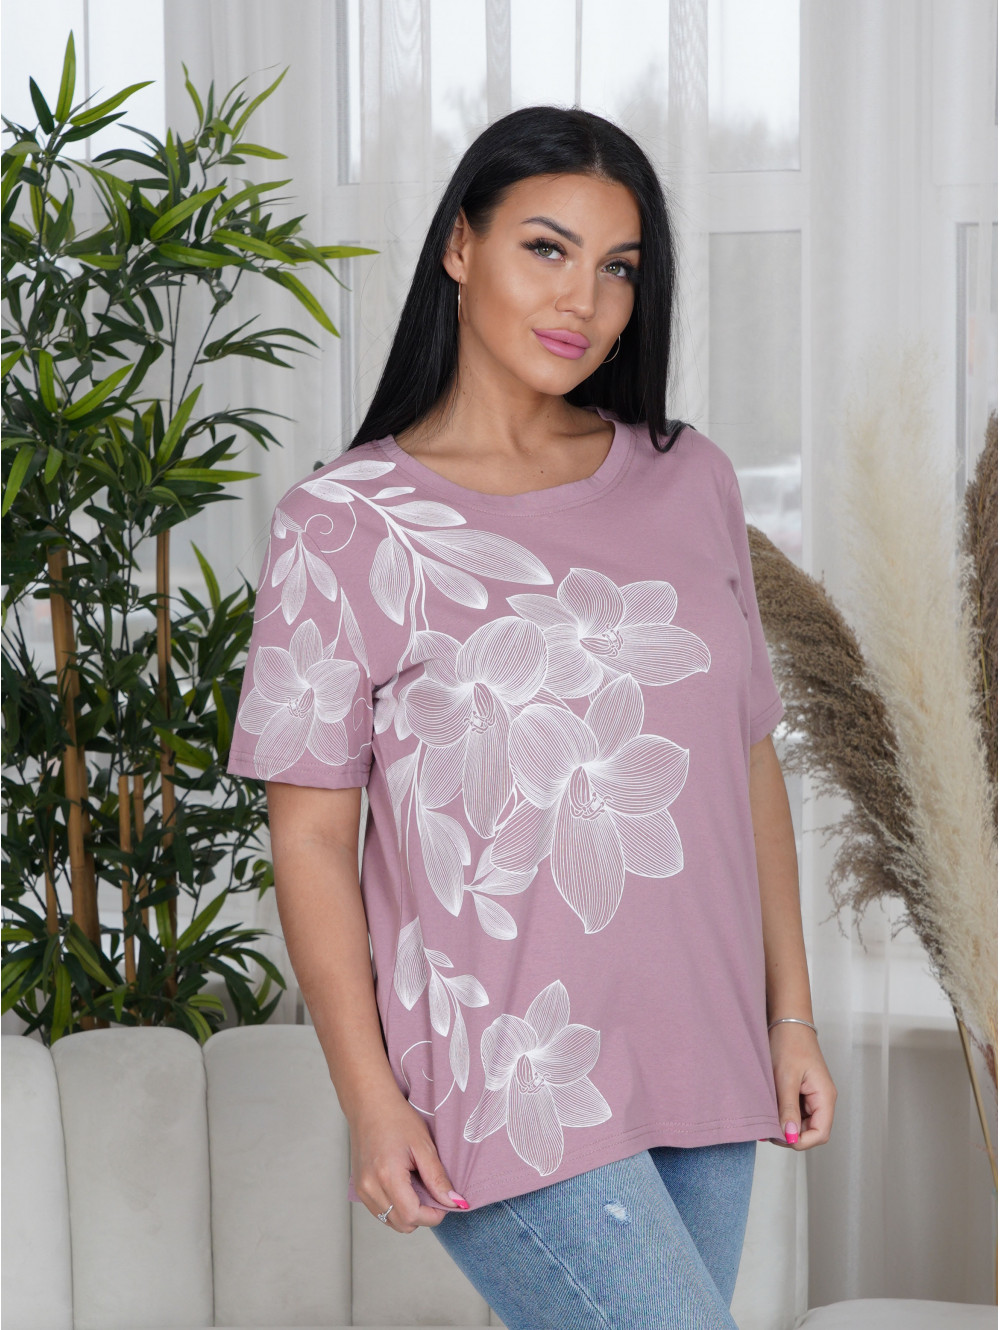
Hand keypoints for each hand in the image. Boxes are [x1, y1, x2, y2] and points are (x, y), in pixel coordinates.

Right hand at [349, 1090, 468, 1231]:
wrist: (369, 1104)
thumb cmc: (396, 1118)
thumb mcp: (423, 1145)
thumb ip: (437, 1178)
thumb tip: (455, 1203)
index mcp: (387, 1176)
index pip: (412, 1216)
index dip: (433, 1215)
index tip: (445, 1204)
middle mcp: (370, 1187)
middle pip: (402, 1224)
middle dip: (423, 1216)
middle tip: (433, 1193)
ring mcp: (362, 1189)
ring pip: (391, 1221)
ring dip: (408, 1213)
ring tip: (417, 1186)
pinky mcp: (359, 1188)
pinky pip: (381, 1211)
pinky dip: (396, 1207)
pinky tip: (403, 1186)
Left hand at [763, 1023, 836, 1149]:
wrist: (786, 1021)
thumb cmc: (789, 1043)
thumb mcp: (786, 1078)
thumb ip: (788, 1108)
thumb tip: (789, 1136)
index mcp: (825, 1096)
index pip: (820, 1134)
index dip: (801, 1140)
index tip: (779, 1137)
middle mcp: (822, 1099)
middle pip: (811, 1131)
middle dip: (790, 1134)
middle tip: (768, 1128)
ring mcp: (812, 1096)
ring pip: (801, 1123)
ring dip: (785, 1124)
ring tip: (767, 1116)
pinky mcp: (802, 1091)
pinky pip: (796, 1111)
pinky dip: (783, 1114)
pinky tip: (770, 1108)